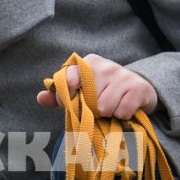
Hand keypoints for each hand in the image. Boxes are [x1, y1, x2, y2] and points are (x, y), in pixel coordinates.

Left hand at [36, 53, 157, 118]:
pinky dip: (122, 116)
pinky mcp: (138, 88)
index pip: (69, 79)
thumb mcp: (82, 91)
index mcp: (88, 63)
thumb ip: (60, 95)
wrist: (138, 89)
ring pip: (104, 107)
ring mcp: (123, 75)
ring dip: (107, 114)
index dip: (67, 96)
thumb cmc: (103, 91)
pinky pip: (122, 111)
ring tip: (111, 108)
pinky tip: (123, 109)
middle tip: (97, 107)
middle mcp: (105, 66)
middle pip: (87, 100)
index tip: (72, 103)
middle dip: (91, 109)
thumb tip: (40, 98)